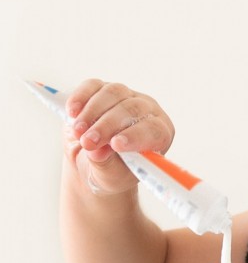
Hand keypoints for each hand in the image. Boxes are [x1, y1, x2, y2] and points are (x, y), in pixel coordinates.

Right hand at [63, 79, 175, 195]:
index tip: (115, 145)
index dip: (136, 136)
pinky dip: (81, 97)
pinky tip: (72, 112)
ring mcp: (127, 97)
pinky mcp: (103, 90)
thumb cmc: (113, 171)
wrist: (95, 162)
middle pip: (132, 109)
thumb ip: (106, 164)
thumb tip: (96, 152)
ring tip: (78, 132)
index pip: (154, 130)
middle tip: (88, 142)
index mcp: (159, 134)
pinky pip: (93, 86)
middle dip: (107, 126)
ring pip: (113, 93)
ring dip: (92, 113)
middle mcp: (148, 111)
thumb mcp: (112, 176)